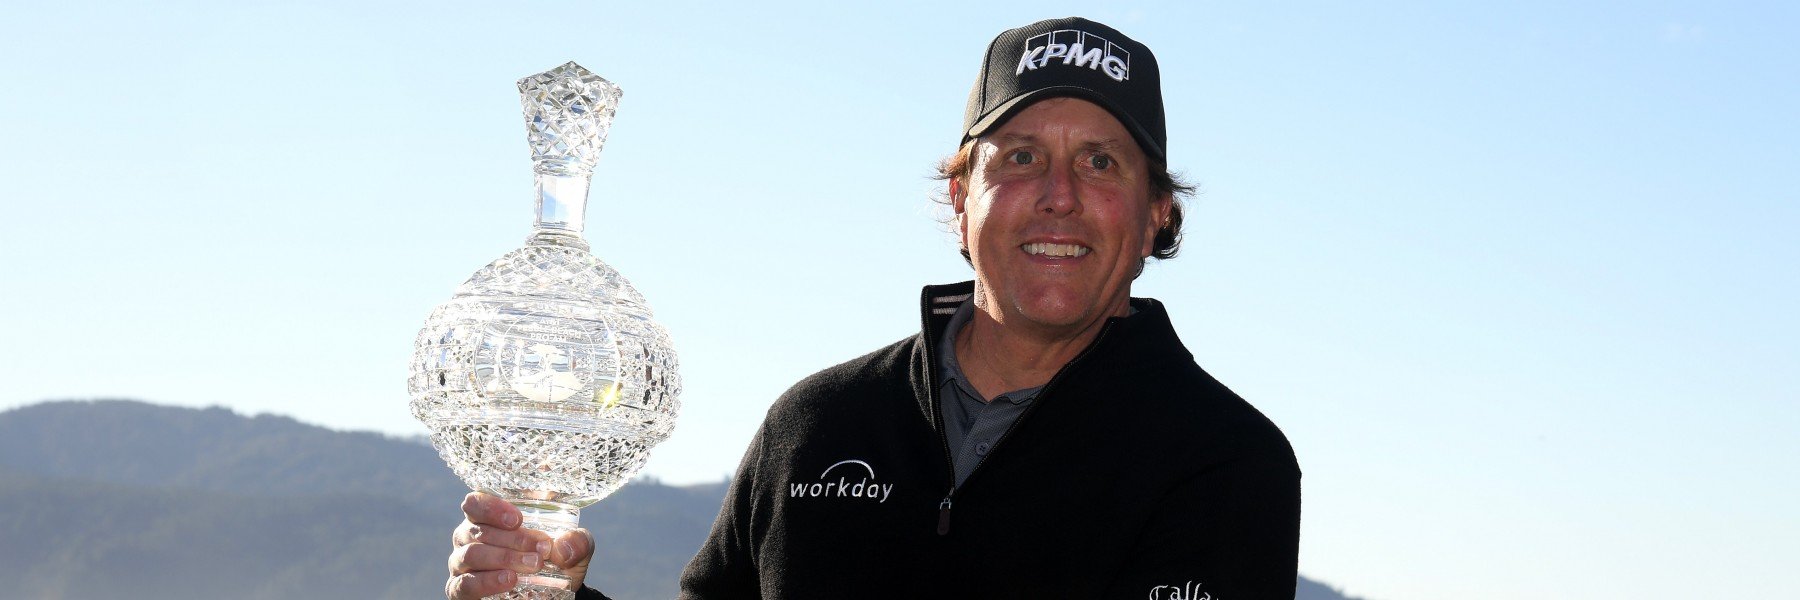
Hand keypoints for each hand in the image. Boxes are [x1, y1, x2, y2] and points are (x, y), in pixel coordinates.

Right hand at [445, 492, 594, 598]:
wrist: (552, 596)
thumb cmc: (554, 562)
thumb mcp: (574, 549)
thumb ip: (577, 542)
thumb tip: (563, 547)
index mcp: (490, 519)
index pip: (475, 503)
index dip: (491, 507)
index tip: (517, 519)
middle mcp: (470, 538)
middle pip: (477, 530)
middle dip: (512, 539)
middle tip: (540, 550)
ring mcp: (462, 564)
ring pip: (471, 554)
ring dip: (503, 558)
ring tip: (531, 566)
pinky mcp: (461, 589)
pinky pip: (464, 584)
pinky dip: (487, 582)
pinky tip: (508, 580)